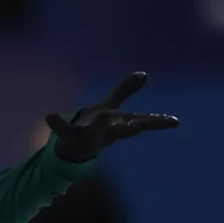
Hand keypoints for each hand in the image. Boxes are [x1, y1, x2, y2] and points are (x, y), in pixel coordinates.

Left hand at [46, 72, 179, 162]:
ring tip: (99, 118)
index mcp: (118, 125)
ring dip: (96, 127)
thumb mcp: (110, 107)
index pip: (142, 122)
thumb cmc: (97, 127)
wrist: (76, 148)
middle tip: (136, 127)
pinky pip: (62, 128)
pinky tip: (50, 115)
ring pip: (93, 132)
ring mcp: (87, 135)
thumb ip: (124, 91)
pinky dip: (56, 122)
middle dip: (126, 128)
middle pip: (118, 130)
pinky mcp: (69, 136)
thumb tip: (144, 74)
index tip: (174, 122)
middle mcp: (106, 132)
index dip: (155, 122)